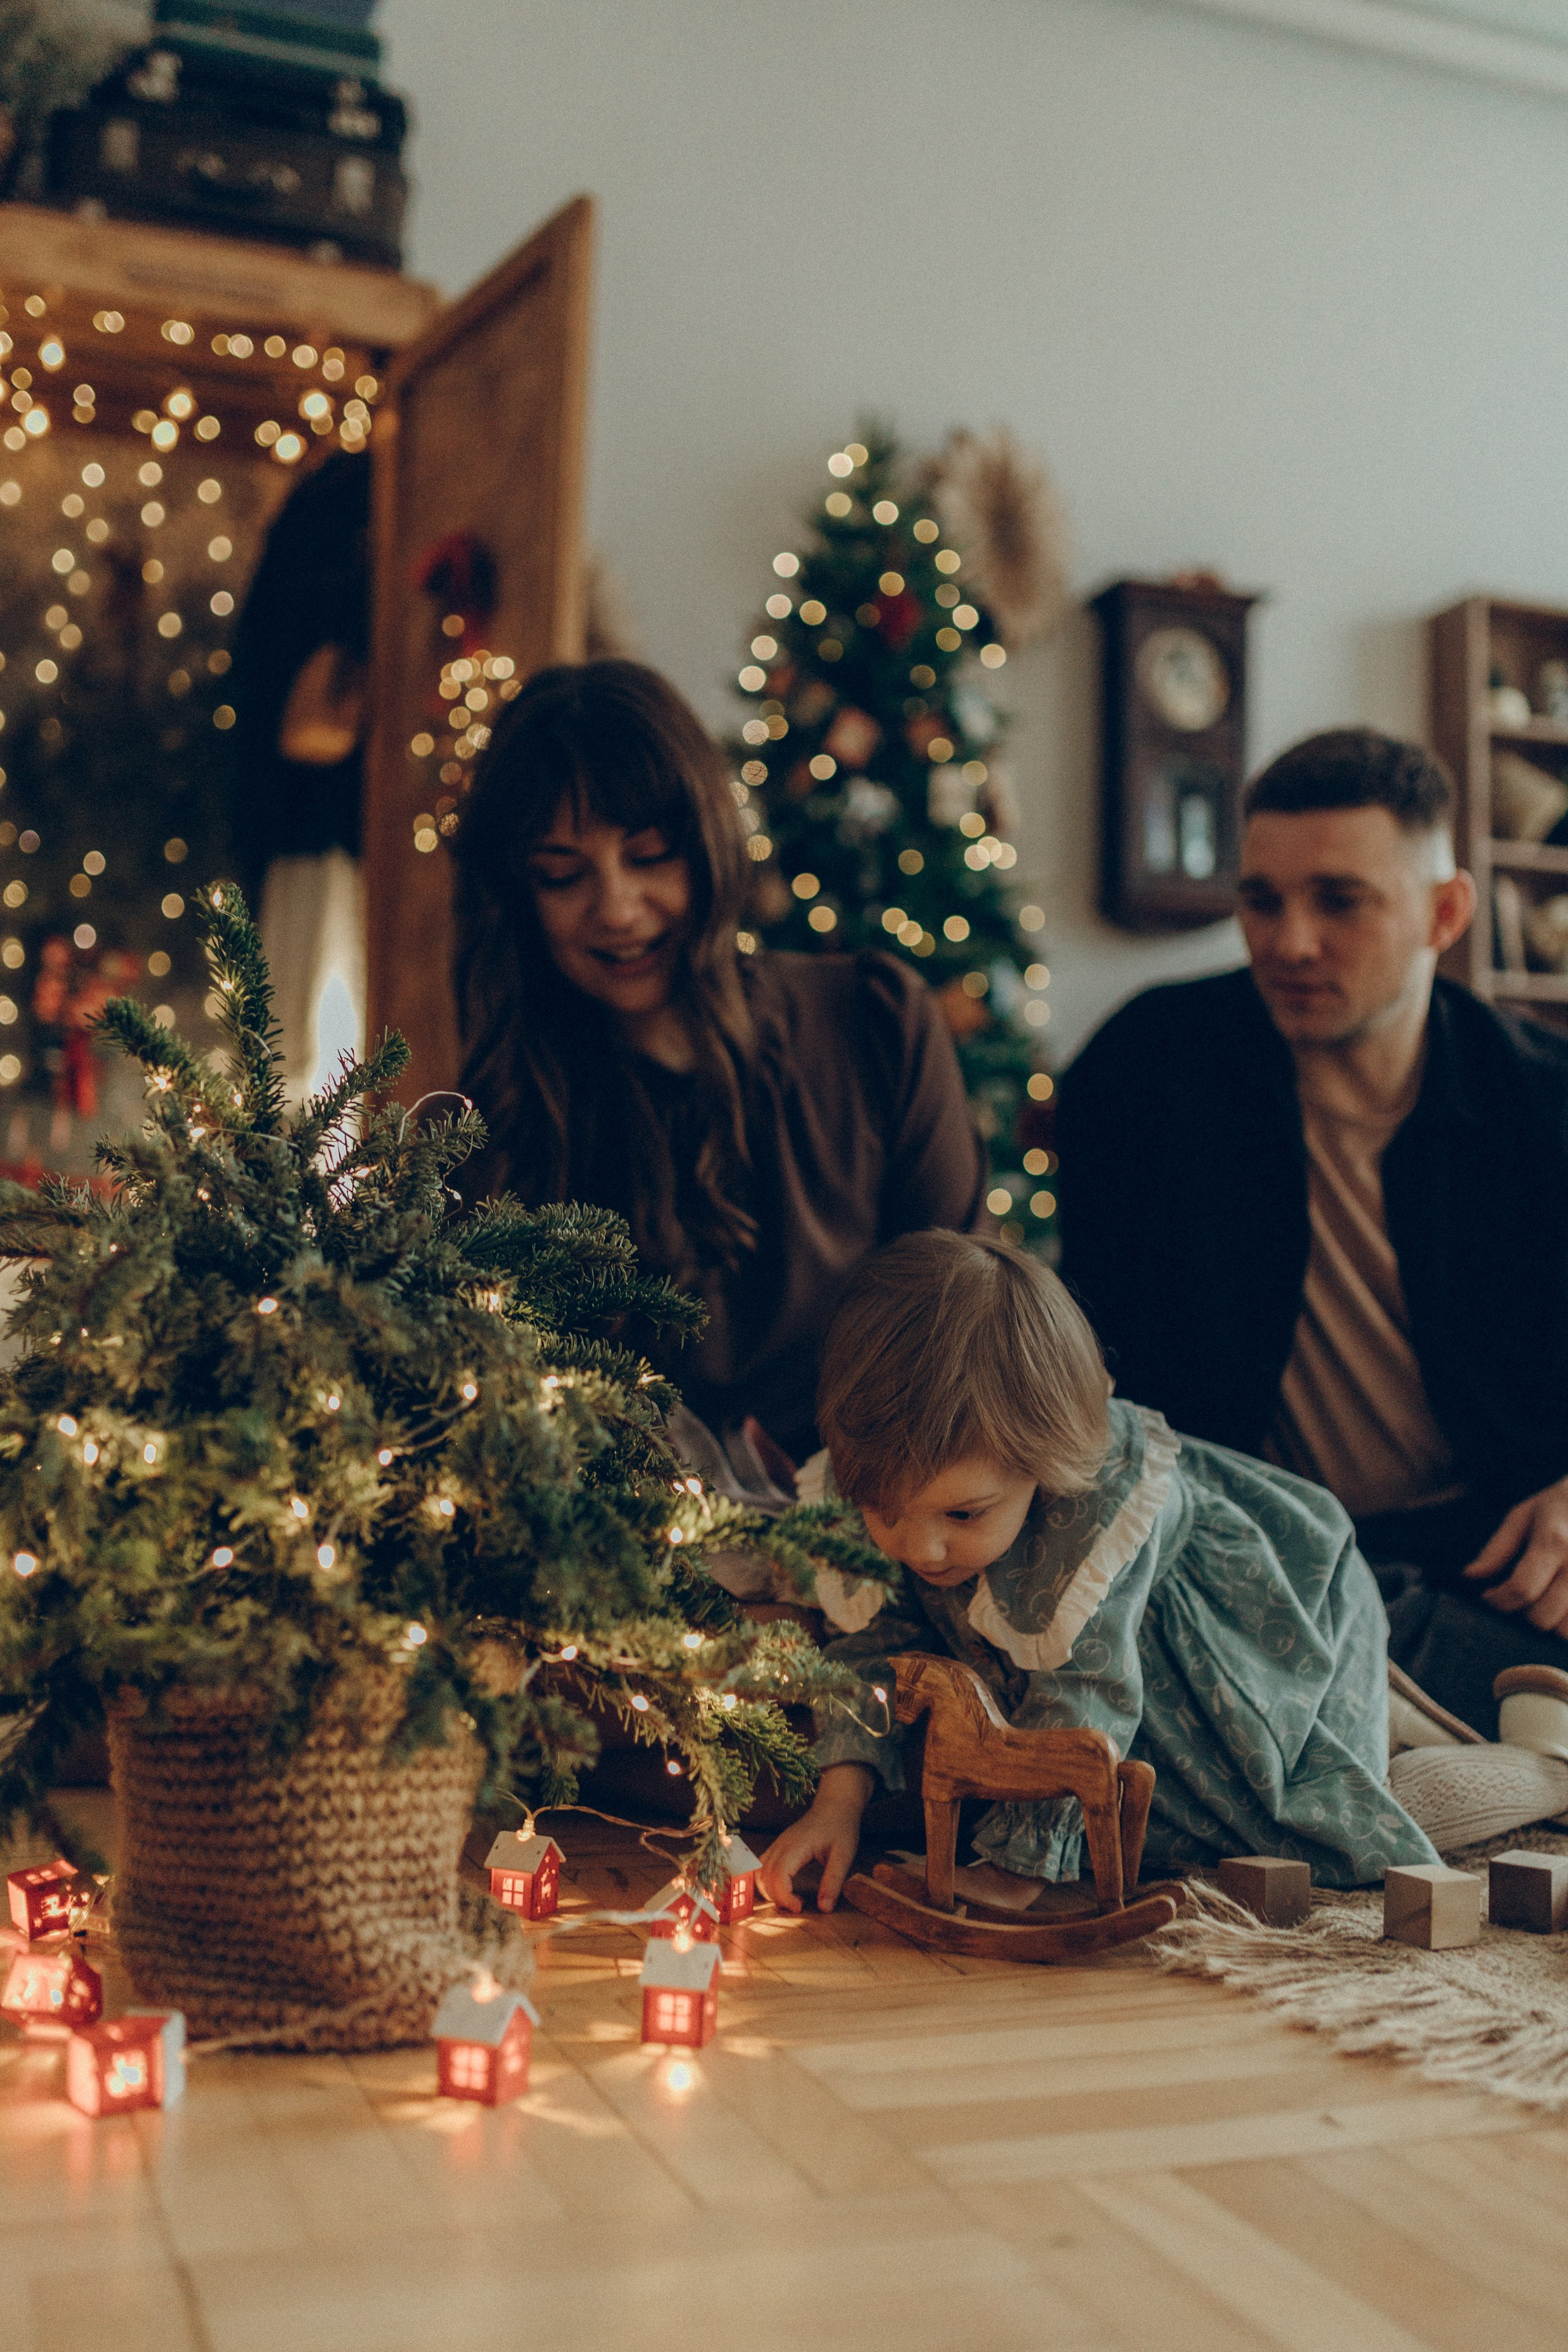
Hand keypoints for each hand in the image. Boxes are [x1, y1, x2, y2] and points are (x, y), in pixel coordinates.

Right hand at [758, 1763, 873, 1913]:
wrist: (835, 1805)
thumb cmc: (841, 1827)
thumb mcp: (844, 1855)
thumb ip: (833, 1881)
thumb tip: (824, 1908)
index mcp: (795, 1846)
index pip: (777, 1876)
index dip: (784, 1897)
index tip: (800, 1908)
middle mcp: (781, 1845)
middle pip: (764, 1877)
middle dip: (777, 1898)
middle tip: (798, 1907)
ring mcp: (777, 1844)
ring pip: (758, 1872)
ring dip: (769, 1891)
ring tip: (791, 1900)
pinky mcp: (778, 1846)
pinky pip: (762, 1866)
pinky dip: (766, 1882)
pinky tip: (783, 1889)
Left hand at [1464, 1478, 1567, 1635]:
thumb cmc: (1560, 1506)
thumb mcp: (1524, 1515)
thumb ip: (1497, 1549)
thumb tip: (1469, 1576)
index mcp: (1554, 1541)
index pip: (1521, 1588)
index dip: (1499, 1600)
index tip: (1490, 1596)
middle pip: (1544, 1616)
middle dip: (1526, 1613)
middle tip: (1525, 1598)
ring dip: (1554, 1623)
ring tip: (1550, 1602)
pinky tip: (1564, 1604)